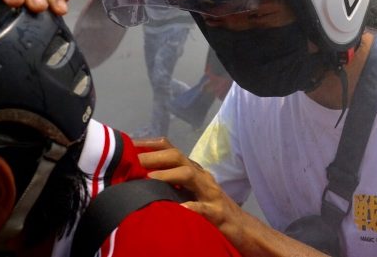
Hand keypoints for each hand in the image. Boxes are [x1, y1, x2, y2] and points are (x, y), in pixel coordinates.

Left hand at [136, 137, 330, 256]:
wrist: (246, 232)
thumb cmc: (213, 214)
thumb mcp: (190, 197)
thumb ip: (171, 187)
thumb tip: (139, 181)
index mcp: (194, 173)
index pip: (171, 150)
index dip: (151, 144)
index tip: (130, 144)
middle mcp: (203, 179)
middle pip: (179, 157)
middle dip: (156, 155)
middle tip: (135, 160)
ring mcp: (212, 194)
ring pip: (191, 175)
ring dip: (170, 174)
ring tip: (151, 177)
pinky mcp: (219, 214)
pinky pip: (205, 209)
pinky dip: (193, 207)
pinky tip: (181, 208)